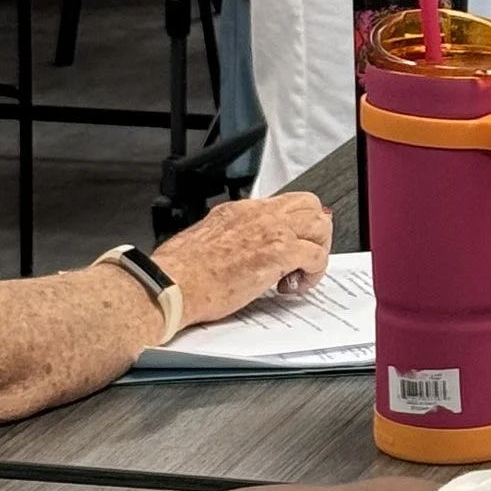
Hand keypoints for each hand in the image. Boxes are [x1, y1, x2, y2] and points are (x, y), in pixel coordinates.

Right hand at [160, 190, 331, 329]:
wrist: (170, 283)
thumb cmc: (178, 272)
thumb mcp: (204, 240)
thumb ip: (227, 239)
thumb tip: (234, 251)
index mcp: (238, 210)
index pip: (281, 204)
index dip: (294, 225)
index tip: (292, 242)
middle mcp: (258, 214)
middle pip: (309, 205)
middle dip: (314, 232)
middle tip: (303, 257)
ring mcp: (271, 230)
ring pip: (320, 225)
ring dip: (317, 251)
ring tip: (299, 273)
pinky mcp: (279, 253)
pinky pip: (316, 256)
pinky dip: (313, 273)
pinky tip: (291, 287)